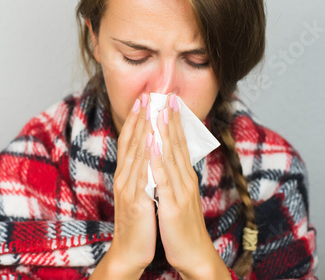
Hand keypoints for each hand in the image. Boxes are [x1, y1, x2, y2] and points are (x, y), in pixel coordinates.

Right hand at [91, 94, 156, 278]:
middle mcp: (124, 177)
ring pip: (135, 153)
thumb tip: (150, 155)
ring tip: (149, 109)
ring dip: (142, 129)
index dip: (136, 120)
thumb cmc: (138, 222)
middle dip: (139, 117)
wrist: (130, 250)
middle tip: (146, 95)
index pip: (130, 142)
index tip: (144, 100)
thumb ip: (142, 174)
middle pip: (131, 142)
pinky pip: (141, 173)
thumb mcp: (139, 193)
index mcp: (127, 175)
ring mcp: (128, 188)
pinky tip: (151, 139)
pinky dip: (145, 154)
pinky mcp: (135, 200)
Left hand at [148, 94, 230, 279]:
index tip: (167, 100)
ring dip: (165, 131)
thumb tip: (167, 158)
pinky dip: (158, 159)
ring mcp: (180, 190)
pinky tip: (153, 143)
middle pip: (177, 143)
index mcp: (184, 176)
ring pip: (171, 155)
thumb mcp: (178, 195)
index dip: (173, 121)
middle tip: (165, 94)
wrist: (194, 254)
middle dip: (170, 117)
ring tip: (159, 109)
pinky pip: (164, 178)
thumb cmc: (182, 224)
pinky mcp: (173, 203)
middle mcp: (185, 178)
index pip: (179, 143)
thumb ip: (173, 176)